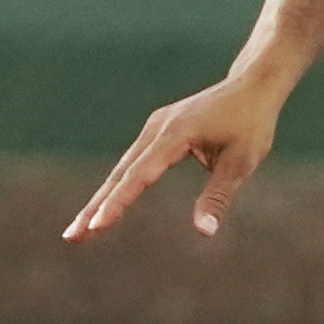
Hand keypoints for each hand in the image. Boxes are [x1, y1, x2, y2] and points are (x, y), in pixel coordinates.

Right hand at [64, 62, 288, 241]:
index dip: (118, 202)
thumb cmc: (251, 124)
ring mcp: (154, 128)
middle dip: (95, 207)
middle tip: (72, 236)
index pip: (140, 175)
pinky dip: (117, 186)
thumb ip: (218, 196)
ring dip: (101, 200)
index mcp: (175, 134)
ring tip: (80, 230)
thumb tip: (204, 232)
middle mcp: (156, 129)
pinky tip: (105, 206)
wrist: (251, 87)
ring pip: (122, 169)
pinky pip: (132, 163)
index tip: (98, 226)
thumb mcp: (242, 163)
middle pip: (120, 174)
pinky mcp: (157, 132)